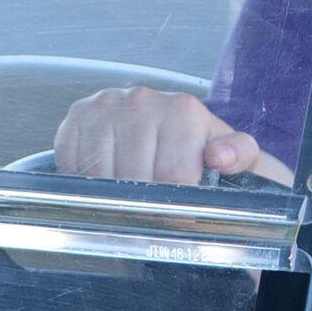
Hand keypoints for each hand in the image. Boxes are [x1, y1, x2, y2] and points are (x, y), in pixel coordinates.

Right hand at [53, 87, 282, 185]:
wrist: (174, 131)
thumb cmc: (201, 149)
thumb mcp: (235, 153)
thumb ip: (239, 154)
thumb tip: (221, 157)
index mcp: (182, 109)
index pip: (171, 174)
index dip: (174, 204)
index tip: (178, 211)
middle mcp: (141, 99)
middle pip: (133, 177)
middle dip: (144, 200)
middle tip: (153, 204)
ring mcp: (105, 105)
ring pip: (99, 174)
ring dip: (114, 194)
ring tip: (133, 191)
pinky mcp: (77, 116)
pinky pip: (72, 164)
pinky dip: (86, 182)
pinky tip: (108, 179)